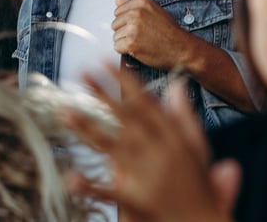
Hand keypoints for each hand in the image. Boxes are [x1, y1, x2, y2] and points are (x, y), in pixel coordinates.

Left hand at [63, 65, 239, 221]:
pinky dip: (91, 186)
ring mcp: (150, 176)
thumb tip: (178, 84)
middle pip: (127, 118)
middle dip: (104, 94)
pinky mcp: (140, 202)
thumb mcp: (198, 145)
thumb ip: (185, 115)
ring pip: (115, 148)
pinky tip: (71, 177)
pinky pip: (111, 193)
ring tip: (66, 111)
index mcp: (175, 137)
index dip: (126, 81)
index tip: (106, 62)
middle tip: (81, 73)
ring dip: (89, 129)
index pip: (147, 103)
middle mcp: (162, 152)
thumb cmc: (200, 186)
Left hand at [112, 0, 192, 69]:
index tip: (137, 25)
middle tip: (140, 36)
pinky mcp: (131, 43)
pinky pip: (117, 47)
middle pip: (115, 24)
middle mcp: (136, 13)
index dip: (126, 21)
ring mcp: (133, 28)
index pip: (118, 11)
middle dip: (124, 32)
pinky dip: (125, 51)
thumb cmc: (170, 31)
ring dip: (125, 42)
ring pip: (115, 37)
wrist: (180, 48)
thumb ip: (133, 4)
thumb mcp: (154, 11)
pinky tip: (138, 49)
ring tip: (140, 42)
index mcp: (142, 3)